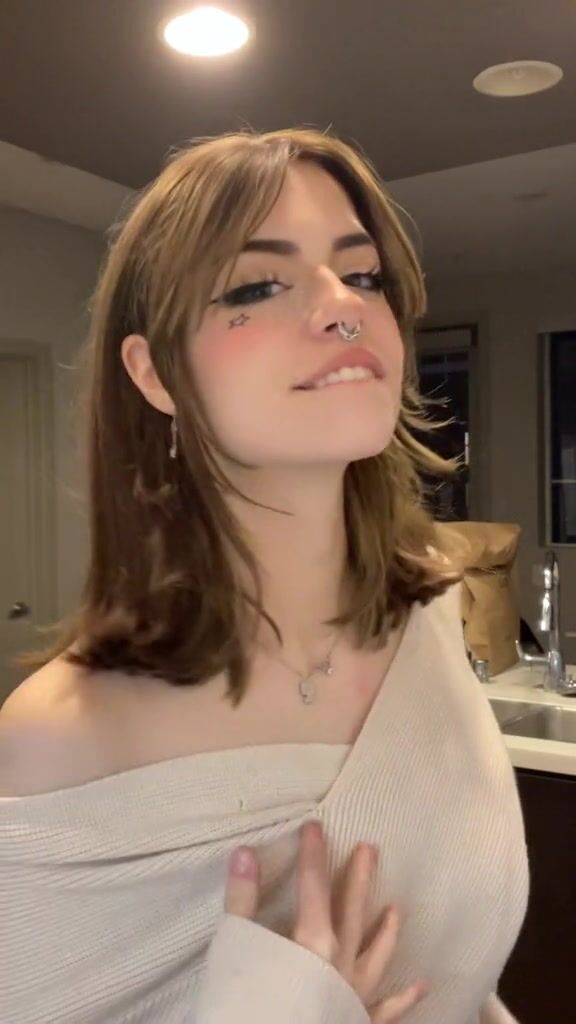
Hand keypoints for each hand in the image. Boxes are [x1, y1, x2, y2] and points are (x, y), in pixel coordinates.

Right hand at [225, 820, 426, 1022]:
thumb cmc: (251, 1007)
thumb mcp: (239, 950)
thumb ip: (242, 902)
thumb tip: (244, 853)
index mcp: (313, 942)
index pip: (314, 885)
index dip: (313, 854)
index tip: (315, 826)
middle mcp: (341, 965)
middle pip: (353, 912)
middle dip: (360, 878)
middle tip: (371, 848)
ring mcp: (354, 997)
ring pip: (376, 957)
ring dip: (387, 932)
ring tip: (397, 909)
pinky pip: (386, 1011)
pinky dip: (403, 999)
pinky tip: (421, 986)